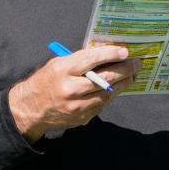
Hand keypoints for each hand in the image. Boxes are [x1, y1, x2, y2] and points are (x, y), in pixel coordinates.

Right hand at [9, 45, 137, 142]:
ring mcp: (77, 106)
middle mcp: (70, 88)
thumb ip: (80, 60)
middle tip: (136, 63)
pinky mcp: (82, 118)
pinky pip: (102, 105)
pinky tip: (116, 88)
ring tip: (131, 75)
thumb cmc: (46, 81)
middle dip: (125, 70)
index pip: (91, 59)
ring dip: (123, 84)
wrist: (31, 108)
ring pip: (107, 93)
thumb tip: (106, 54)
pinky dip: (110, 95)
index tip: (125, 51)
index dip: (110, 54)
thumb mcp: (58, 64)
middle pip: (105, 78)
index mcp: (63, 70)